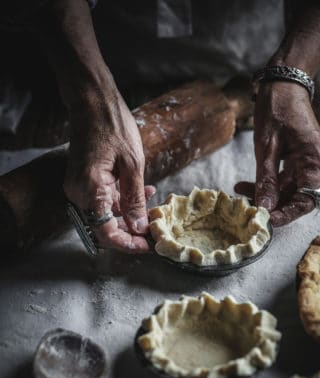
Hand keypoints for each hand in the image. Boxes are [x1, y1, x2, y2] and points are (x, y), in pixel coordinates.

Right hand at [64, 91, 155, 252]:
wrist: (93, 102)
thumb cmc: (113, 126)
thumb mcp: (133, 164)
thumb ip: (134, 199)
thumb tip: (139, 228)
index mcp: (89, 189)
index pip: (106, 233)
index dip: (128, 244)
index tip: (147, 246)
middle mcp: (78, 193)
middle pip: (104, 227)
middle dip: (131, 231)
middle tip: (154, 229)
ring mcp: (79, 187)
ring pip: (105, 215)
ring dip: (130, 215)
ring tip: (154, 208)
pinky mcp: (84, 181)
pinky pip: (103, 200)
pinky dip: (122, 201)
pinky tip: (144, 192)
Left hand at [234, 82, 319, 225]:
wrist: (283, 85)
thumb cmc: (276, 109)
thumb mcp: (266, 147)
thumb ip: (267, 180)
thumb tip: (265, 207)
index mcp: (314, 160)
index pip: (306, 199)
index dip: (287, 213)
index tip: (266, 219)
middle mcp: (318, 163)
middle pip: (298, 196)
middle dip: (273, 203)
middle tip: (248, 206)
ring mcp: (311, 161)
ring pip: (290, 189)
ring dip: (267, 193)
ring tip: (241, 191)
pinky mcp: (303, 158)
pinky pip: (288, 178)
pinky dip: (270, 183)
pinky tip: (248, 184)